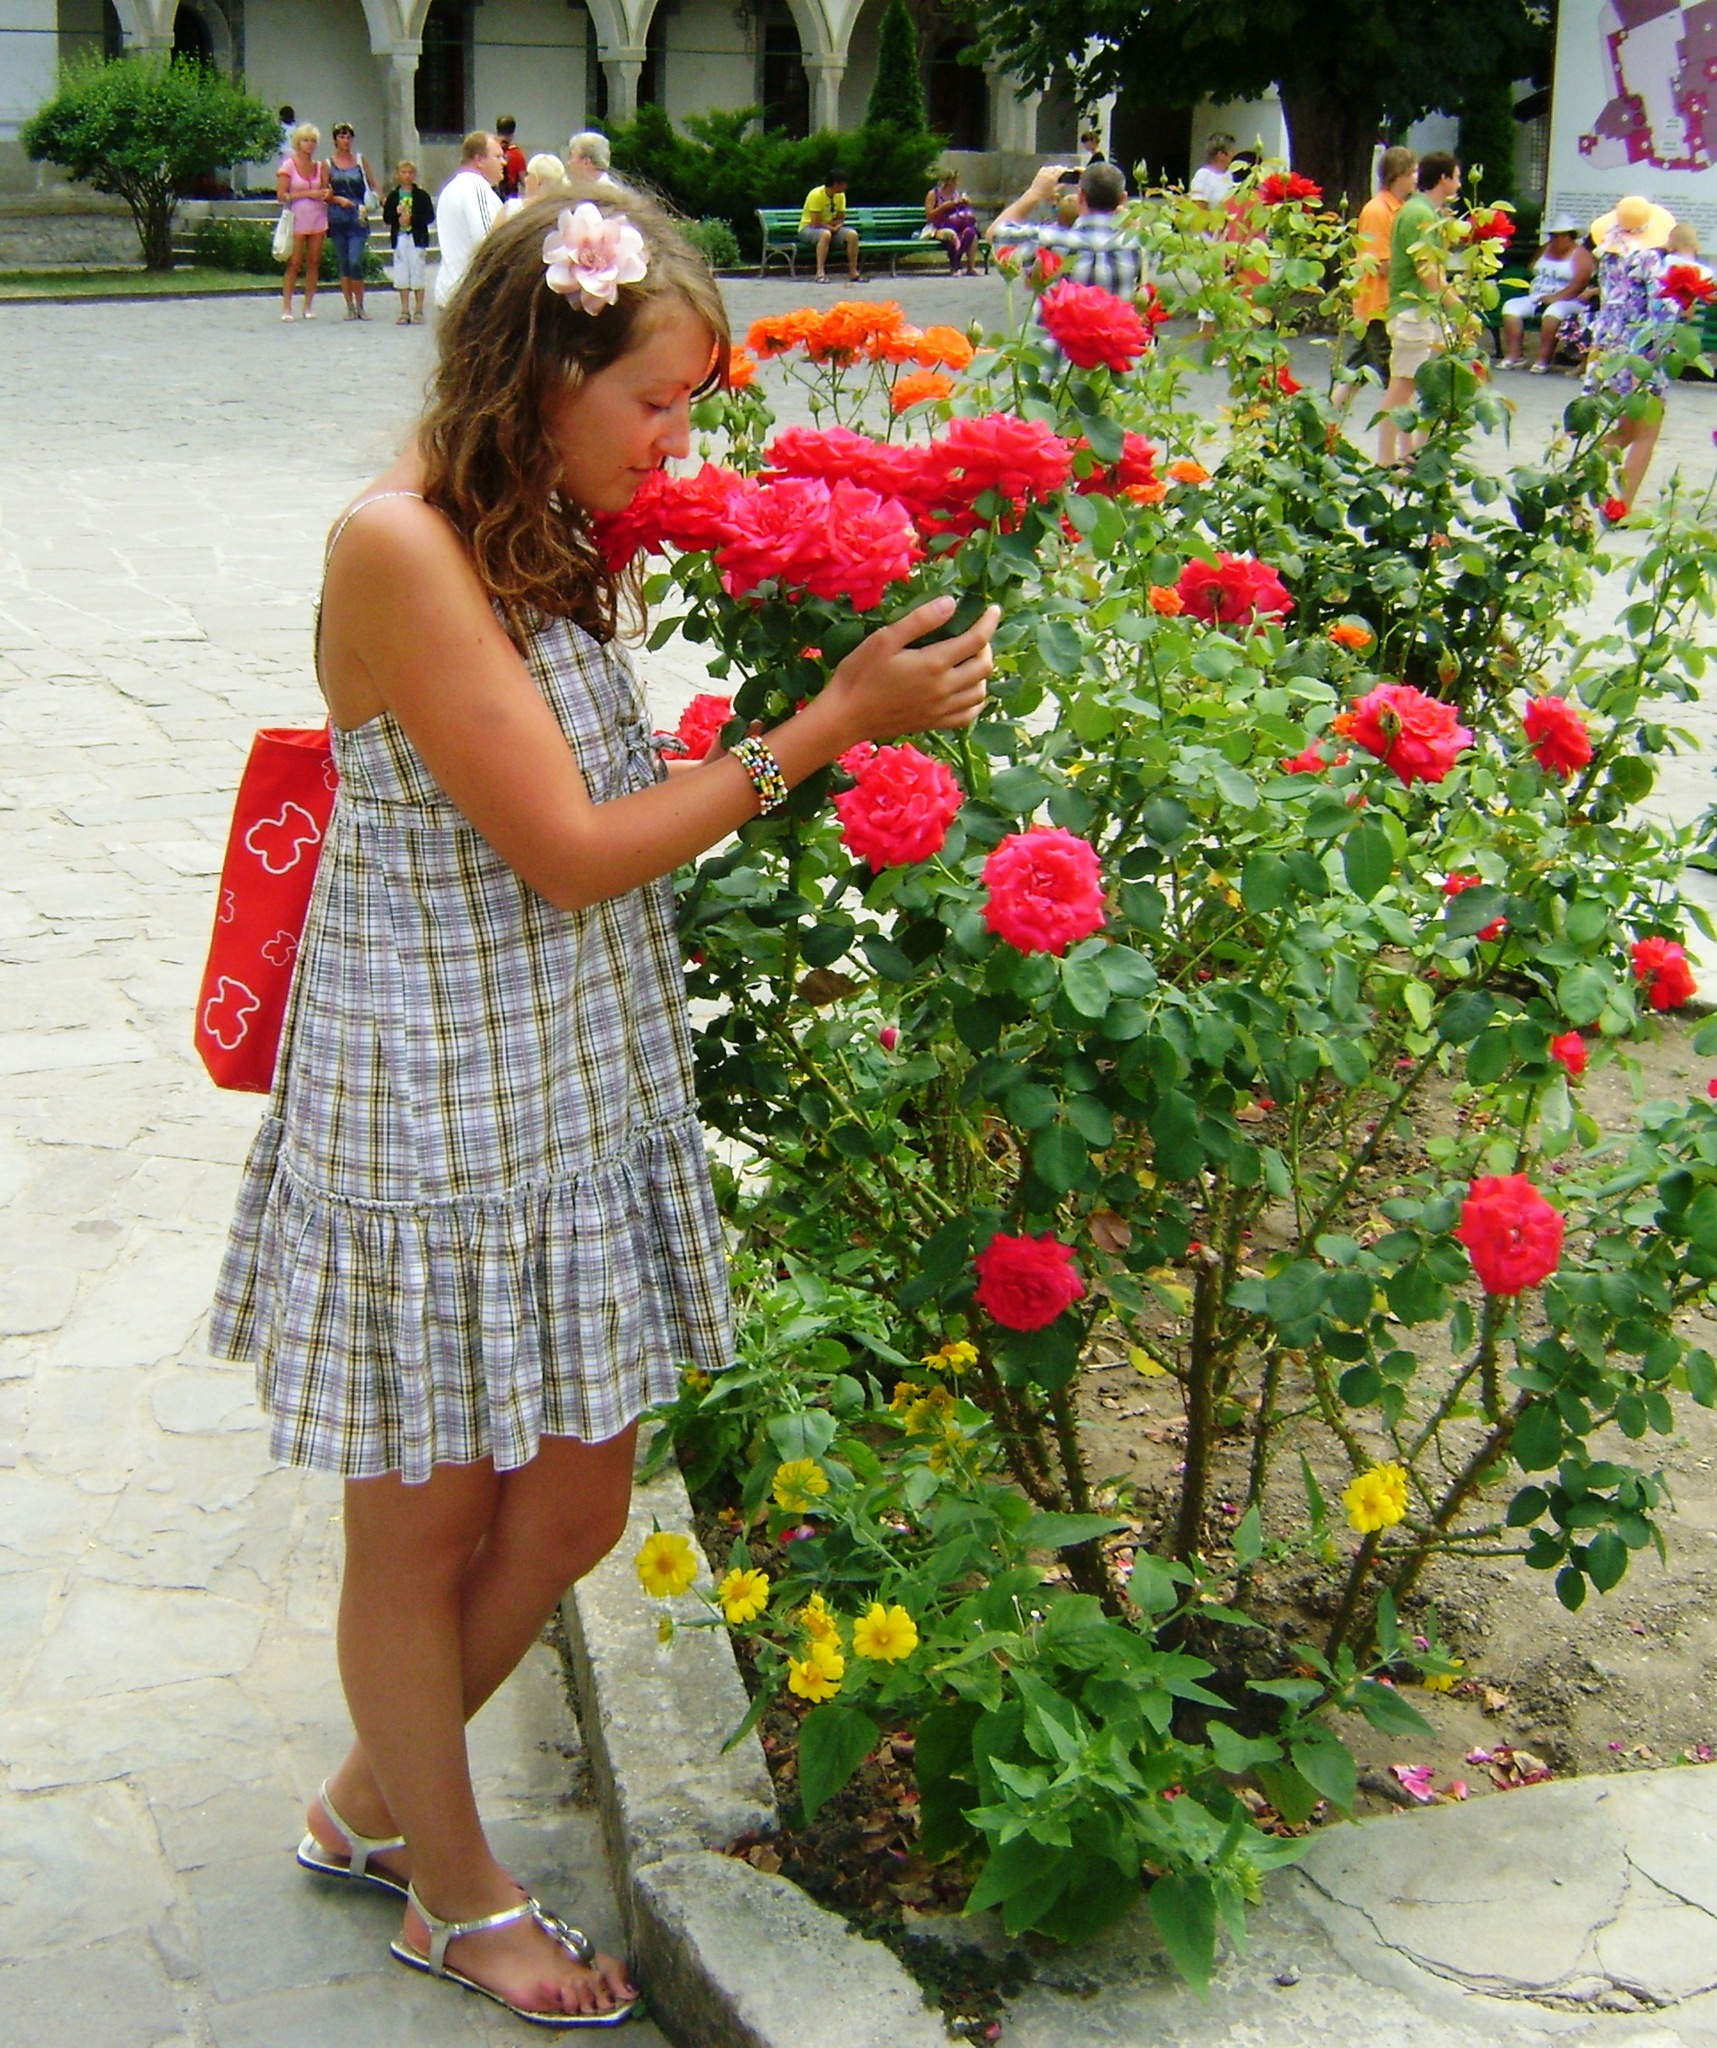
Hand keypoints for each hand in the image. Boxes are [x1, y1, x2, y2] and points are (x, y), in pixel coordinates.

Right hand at [823, 595, 996, 744]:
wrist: (845, 716)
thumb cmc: (860, 673)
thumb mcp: (885, 639)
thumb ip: (920, 620)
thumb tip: (951, 603)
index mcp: (934, 663)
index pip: (976, 640)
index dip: (989, 622)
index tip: (994, 609)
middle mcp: (945, 689)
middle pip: (984, 666)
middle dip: (986, 646)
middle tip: (975, 635)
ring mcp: (941, 710)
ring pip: (981, 692)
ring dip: (983, 673)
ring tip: (971, 660)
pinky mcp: (934, 724)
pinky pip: (968, 715)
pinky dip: (976, 701)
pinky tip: (968, 690)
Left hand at [1030, 165, 1066, 199]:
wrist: (1035, 195)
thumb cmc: (1045, 195)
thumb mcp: (1054, 191)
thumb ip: (1060, 186)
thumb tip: (1065, 183)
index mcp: (1053, 178)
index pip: (1060, 170)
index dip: (1064, 169)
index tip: (1066, 169)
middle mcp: (1048, 173)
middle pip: (1056, 167)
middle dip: (1059, 168)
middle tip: (1061, 170)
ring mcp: (1043, 172)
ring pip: (1050, 167)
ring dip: (1054, 168)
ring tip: (1055, 171)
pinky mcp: (1039, 173)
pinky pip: (1045, 168)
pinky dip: (1048, 169)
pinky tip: (1048, 171)